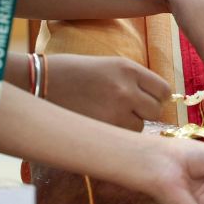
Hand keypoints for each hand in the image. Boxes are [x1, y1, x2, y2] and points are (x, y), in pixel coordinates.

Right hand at [46, 54, 170, 131]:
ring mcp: (114, 111)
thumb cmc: (74, 72)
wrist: (40, 81)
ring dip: (129, 125)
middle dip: (145, 112)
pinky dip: (115, 135)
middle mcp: (126, 89)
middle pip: (156, 111)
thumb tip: (156, 99)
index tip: (148, 99)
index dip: (157, 97)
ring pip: (139, 127)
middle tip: (128, 110)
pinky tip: (100, 124)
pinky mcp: (101, 129)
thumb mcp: (109, 66)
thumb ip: (134, 80)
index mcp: (128, 68)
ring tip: (108, 115)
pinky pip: (121, 138)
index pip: (163, 89)